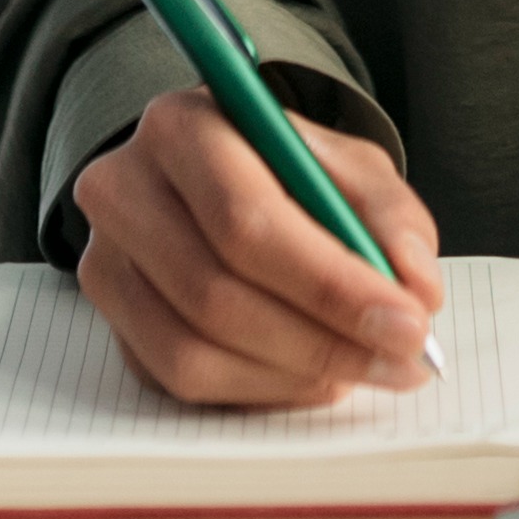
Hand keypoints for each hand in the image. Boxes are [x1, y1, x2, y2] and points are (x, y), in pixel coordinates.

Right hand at [67, 88, 448, 407]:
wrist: (213, 177)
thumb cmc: (285, 171)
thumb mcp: (348, 165)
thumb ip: (389, 215)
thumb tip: (414, 286)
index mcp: (182, 128)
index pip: (246, 220)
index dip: (331, 284)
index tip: (408, 323)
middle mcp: (123, 191)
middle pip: (215, 293)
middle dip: (323, 340)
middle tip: (401, 361)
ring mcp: (105, 261)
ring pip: (193, 350)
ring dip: (294, 375)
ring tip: (364, 368)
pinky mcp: (112, 321)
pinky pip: (179, 379)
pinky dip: (259, 389)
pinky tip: (313, 376)